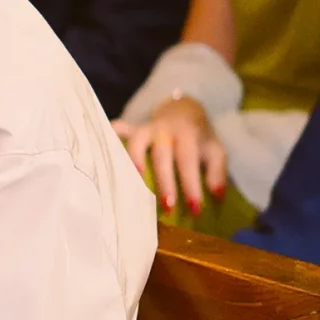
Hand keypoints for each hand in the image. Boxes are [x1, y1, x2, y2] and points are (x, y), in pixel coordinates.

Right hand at [116, 96, 227, 215]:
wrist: (183, 110)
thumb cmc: (198, 139)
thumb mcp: (215, 151)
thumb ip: (217, 172)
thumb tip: (215, 196)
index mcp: (188, 135)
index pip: (188, 161)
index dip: (191, 185)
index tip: (194, 209)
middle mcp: (165, 130)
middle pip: (163, 154)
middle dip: (164, 181)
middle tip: (167, 206)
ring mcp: (146, 128)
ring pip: (137, 141)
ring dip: (134, 160)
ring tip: (133, 181)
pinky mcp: (132, 129)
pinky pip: (119, 130)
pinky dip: (110, 137)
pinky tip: (102, 149)